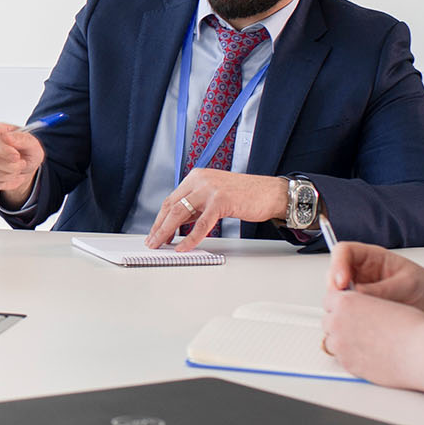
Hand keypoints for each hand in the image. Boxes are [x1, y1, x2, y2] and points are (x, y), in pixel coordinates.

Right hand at [0, 124, 46, 202]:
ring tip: (17, 170)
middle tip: (21, 164)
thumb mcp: (32, 144)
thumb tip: (7, 137)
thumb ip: (22, 139)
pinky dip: (4, 183)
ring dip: (8, 176)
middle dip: (10, 166)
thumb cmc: (26, 152)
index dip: (3, 150)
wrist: (23, 166)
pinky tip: (11, 177)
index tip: (16, 156)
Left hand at [143, 170, 288, 249]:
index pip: (171, 199)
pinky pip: (201, 224)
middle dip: (159, 226)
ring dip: (167, 232)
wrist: (271, 192)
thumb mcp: (214, 196)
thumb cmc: (246, 196)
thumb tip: (177, 224)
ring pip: (180, 213)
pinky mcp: (221, 200)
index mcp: (196, 177)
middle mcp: (200, 179)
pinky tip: (183, 247)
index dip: (160, 218)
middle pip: (171, 205)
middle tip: (152, 242)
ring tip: (161, 245)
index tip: (154, 232)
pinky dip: (190, 238)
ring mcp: (210, 189)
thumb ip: (196, 207)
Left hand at [320, 286, 423, 387]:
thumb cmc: (413, 328)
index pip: (330, 300)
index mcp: (347, 302)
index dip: (341, 306)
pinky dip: (351, 357)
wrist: (421, 353)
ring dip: (344, 341)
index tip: (350, 311)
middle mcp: (338, 322)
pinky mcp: (347, 364)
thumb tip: (360, 309)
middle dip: (340, 324)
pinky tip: (369, 355)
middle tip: (359, 329)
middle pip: (328, 321)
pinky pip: (342, 359)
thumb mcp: (385, 303)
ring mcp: (340, 345)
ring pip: (332, 342)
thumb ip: (365, 304)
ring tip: (366, 343)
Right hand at [325, 242, 423, 315]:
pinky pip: (345, 314)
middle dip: (336, 289)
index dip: (337, 265)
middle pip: (334, 274)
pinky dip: (347, 321)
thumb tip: (357, 294)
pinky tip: (360, 326)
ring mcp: (360, 293)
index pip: (344, 252)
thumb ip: (381, 289)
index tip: (342, 283)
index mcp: (373, 258)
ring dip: (341, 306)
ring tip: (358, 317)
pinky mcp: (362, 312)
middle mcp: (362, 273)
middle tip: (345, 304)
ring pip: (337, 296)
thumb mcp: (408, 286)